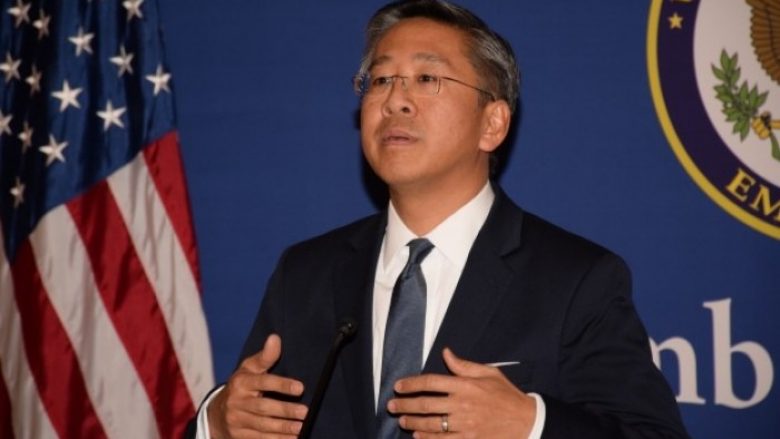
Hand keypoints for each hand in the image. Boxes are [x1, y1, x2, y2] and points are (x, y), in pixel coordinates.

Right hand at [208, 334, 307, 438]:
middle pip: (263, 407)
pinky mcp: (239, 436)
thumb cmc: (241, 386)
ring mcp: (236, 421)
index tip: (300, 387)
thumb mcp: (249, 369)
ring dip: (283, 428)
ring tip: (301, 427)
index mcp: (241, 382)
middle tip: (304, 412)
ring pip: (262, 426)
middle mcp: (237, 402)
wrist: (215, 414)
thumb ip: (265, 357)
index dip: (282, 384)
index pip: (263, 382)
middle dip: (285, 410)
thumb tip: (275, 338)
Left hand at [388, 348, 535, 437]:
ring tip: (401, 419)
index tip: (398, 386)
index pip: (431, 382)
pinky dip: (428, 438)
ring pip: (431, 423)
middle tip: (391, 405)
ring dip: (412, 422)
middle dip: (405, 404)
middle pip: (426, 404)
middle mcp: (462, 404)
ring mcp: (465, 423)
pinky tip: (417, 435)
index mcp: (465, 385)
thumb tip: (445, 352)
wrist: (526, 421)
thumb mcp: (488, 373)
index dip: (412, 384)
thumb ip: (463, 365)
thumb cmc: (506, 394)